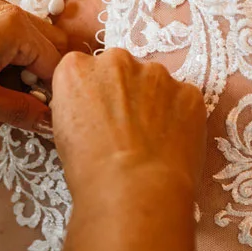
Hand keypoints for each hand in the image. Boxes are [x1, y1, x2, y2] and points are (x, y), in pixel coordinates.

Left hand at [0, 0, 67, 130]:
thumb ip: (22, 111)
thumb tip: (49, 121)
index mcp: (14, 25)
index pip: (56, 63)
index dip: (54, 98)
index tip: (45, 123)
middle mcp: (3, 9)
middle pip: (44, 51)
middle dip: (34, 88)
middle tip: (18, 118)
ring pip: (19, 49)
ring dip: (12, 84)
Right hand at [50, 49, 206, 203]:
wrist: (134, 189)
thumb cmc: (90, 171)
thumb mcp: (63, 132)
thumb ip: (78, 104)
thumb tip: (94, 110)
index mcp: (76, 69)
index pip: (83, 69)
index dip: (91, 94)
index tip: (97, 114)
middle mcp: (115, 61)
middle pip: (120, 69)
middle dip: (123, 91)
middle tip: (125, 128)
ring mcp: (156, 73)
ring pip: (154, 82)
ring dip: (153, 102)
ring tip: (150, 140)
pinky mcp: (188, 91)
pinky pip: (183, 99)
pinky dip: (180, 116)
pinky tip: (171, 144)